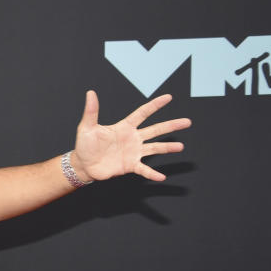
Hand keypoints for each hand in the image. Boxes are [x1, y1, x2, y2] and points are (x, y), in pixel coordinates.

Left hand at [71, 91, 189, 182]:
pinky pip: (144, 169)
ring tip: (180, 146)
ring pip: (154, 148)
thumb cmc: (85, 145)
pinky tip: (162, 177)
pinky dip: (152, 173)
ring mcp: (133, 152)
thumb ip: (91, 111)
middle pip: (155, 130)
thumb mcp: (87, 127)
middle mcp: (132, 138)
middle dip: (171, 126)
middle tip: (187, 122)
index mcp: (124, 127)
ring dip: (167, 148)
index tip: (168, 97)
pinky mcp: (130, 166)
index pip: (142, 113)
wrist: (83, 164)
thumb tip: (90, 93)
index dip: (155, 105)